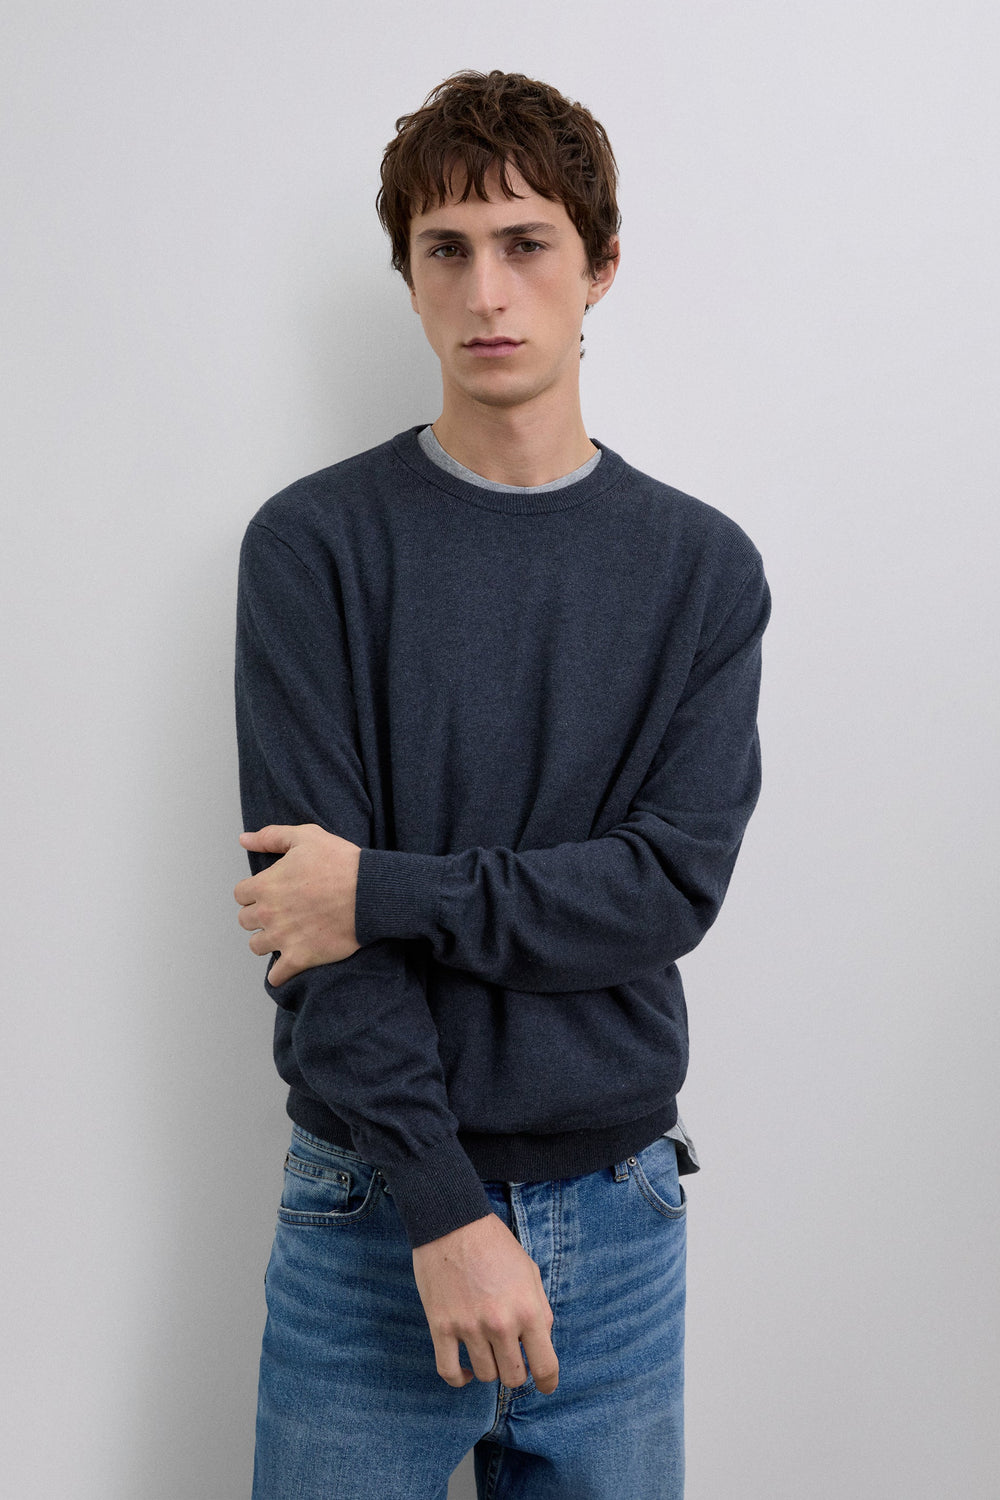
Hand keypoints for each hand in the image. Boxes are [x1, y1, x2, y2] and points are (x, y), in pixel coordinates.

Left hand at [234, 823, 361, 984]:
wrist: (369, 892)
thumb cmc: (340, 862)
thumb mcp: (305, 836)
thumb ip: (271, 837)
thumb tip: (243, 839)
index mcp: (265, 886)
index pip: (240, 894)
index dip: (254, 892)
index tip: (269, 892)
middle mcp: (268, 914)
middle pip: (245, 921)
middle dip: (259, 915)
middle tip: (279, 911)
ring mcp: (282, 938)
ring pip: (256, 946)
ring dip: (267, 941)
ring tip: (284, 935)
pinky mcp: (300, 958)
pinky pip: (277, 975)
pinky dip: (278, 974)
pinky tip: (285, 967)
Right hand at [411, 1213, 558, 1393]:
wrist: (453, 1223)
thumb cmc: (495, 1245)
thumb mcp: (530, 1272)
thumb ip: (540, 1310)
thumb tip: (541, 1343)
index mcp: (528, 1310)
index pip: (545, 1365)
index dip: (548, 1382)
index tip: (546, 1386)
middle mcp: (501, 1324)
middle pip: (513, 1378)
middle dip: (516, 1372)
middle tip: (512, 1358)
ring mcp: (469, 1328)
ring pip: (485, 1376)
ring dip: (490, 1369)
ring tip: (488, 1352)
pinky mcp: (441, 1327)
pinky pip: (450, 1372)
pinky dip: (460, 1379)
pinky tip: (467, 1370)